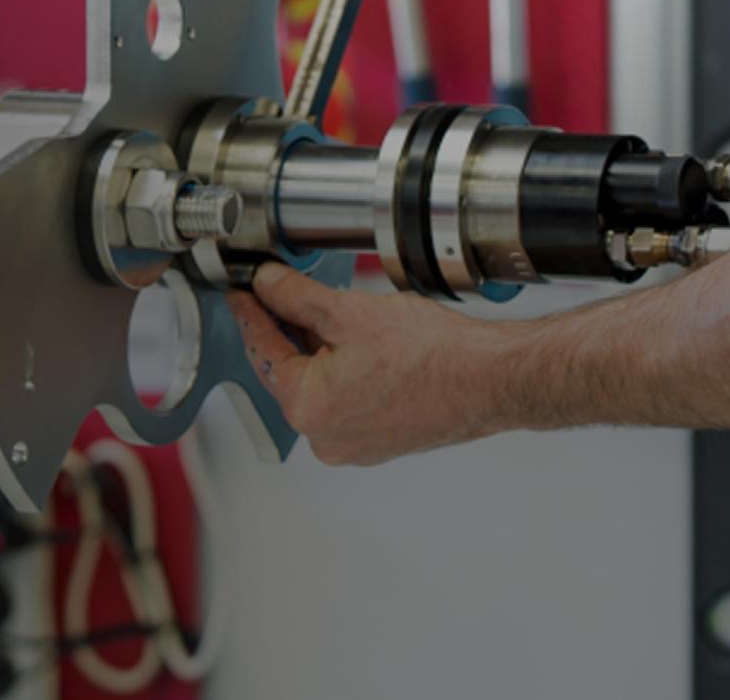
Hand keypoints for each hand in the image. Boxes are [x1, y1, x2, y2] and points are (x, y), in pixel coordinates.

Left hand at [228, 263, 514, 465]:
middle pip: (289, 372)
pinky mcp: (378, 442)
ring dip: (318, 351)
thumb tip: (268, 284)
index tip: (243, 292)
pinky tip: (360, 345)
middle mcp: (324, 437)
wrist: (486, 380)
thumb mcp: (351, 311)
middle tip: (285, 291)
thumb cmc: (430, 353)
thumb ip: (299, 297)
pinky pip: (346, 401)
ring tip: (332, 313)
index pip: (263, 350)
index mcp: (307, 407)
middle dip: (287, 330)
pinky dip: (344, 372)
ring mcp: (352, 444)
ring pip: (319, 387)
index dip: (251, 313)